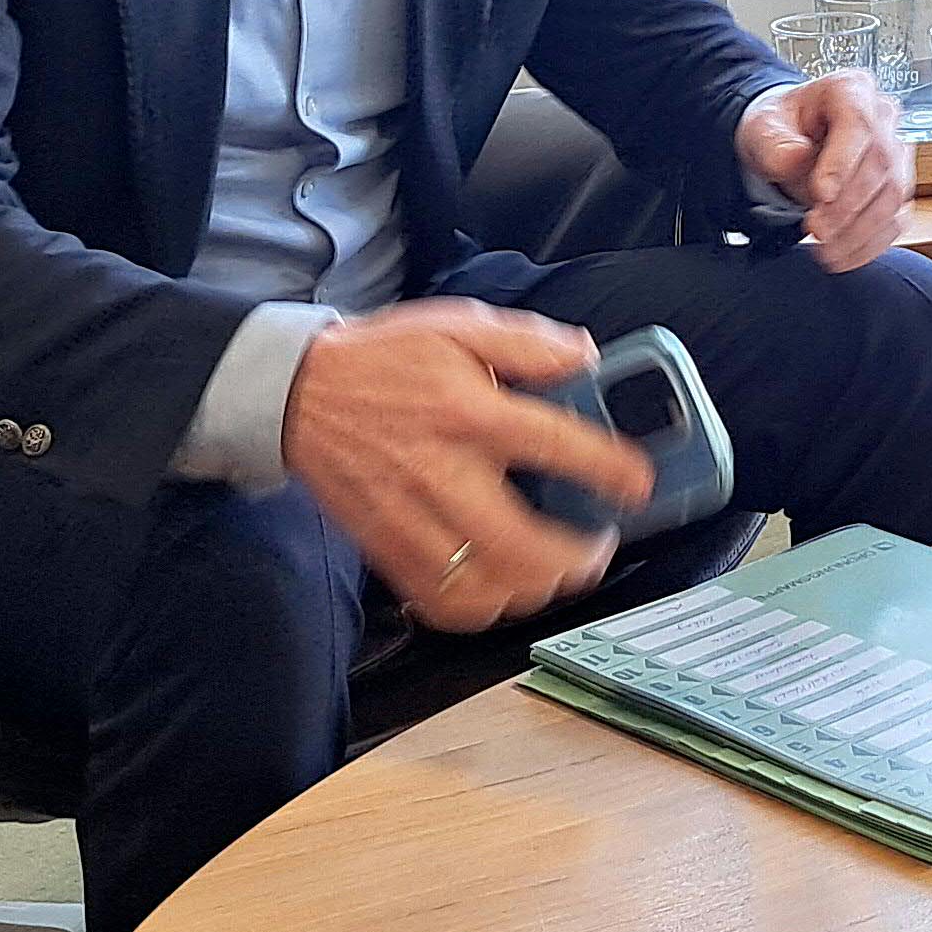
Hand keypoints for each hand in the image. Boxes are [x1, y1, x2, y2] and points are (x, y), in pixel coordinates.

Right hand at [280, 301, 648, 633]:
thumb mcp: (459, 325)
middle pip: (520, 544)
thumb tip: (585, 356)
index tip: (639, 484)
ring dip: (533, 589)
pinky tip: (503, 585)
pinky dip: (483, 607)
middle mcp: (441, 471)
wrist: (293, 392)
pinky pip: (441, 602)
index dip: (610, 469)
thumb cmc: (381, 359)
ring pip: (482, 587)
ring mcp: (410, 517)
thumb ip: (528, 341)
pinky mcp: (385, 546)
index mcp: (468, 411)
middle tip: (597, 546)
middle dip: (576, 559)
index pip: (555, 444)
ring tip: (555, 570)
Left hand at [739, 72, 914, 270]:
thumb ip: (774, 143)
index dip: (843, 162)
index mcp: (851, 90)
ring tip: (826, 250)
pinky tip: (843, 256)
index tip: (820, 195)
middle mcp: (883, 117)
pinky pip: (896, 219)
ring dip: (860, 230)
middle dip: (847, 205)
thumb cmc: (780, 128)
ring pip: (893, 195)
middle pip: (881, 163)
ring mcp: (897, 152)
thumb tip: (796, 159)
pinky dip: (870, 243)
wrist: (790, 142)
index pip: (859, 124)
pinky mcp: (898, 186)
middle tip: (815, 230)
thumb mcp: (761, 127)